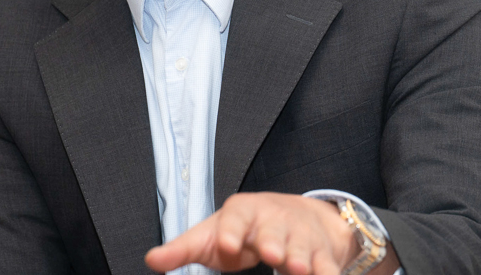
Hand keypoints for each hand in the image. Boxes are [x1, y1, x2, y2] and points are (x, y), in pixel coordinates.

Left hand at [144, 192, 357, 274]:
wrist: (295, 215)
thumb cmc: (243, 230)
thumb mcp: (212, 235)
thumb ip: (182, 249)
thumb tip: (150, 261)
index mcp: (243, 212)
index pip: (233, 218)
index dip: (229, 231)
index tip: (225, 245)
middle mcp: (273, 220)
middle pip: (272, 231)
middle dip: (272, 242)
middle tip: (271, 254)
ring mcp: (299, 236)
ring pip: (302, 247)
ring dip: (301, 258)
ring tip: (296, 269)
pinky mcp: (322, 254)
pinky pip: (327, 265)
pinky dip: (329, 272)